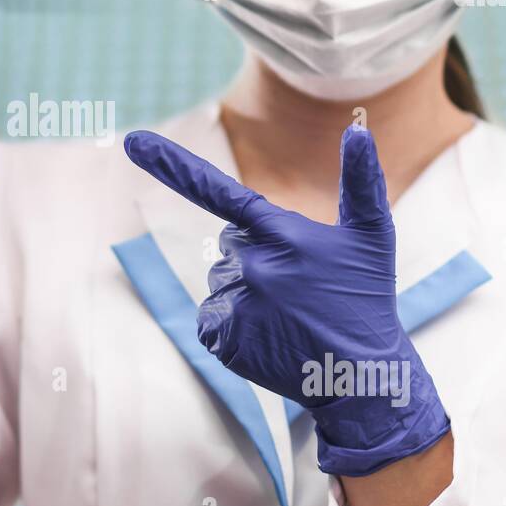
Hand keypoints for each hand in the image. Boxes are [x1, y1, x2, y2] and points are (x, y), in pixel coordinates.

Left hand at [124, 124, 449, 476]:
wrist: (360, 376)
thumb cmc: (366, 297)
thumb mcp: (373, 235)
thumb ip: (362, 180)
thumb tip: (357, 129)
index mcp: (282, 233)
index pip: (219, 191)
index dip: (173, 165)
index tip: (132, 142)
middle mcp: (253, 266)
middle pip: (230, 244)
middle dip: (257, 257)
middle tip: (298, 285)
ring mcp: (236, 304)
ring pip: (222, 282)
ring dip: (248, 293)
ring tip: (288, 315)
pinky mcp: (222, 339)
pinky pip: (211, 318)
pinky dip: (233, 325)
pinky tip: (268, 336)